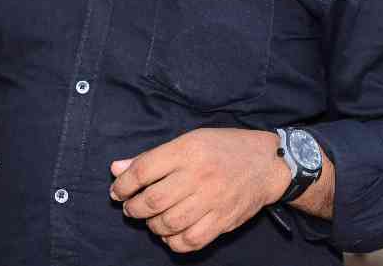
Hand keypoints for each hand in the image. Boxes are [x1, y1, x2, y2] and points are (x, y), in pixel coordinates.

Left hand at [108, 128, 288, 253]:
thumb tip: (116, 169)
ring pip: (168, 223)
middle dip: (134, 208)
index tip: (117, 191)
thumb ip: (151, 157)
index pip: (143, 170)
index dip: (123, 184)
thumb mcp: (189, 141)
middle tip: (132, 207)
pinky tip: (170, 233)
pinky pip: (190, 240)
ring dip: (152, 225)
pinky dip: (173, 242)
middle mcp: (198, 175)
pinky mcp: (222, 220)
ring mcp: (212, 200)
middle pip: (153, 201)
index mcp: (187, 150)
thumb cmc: (223, 148)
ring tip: (151, 219)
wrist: (266, 163)